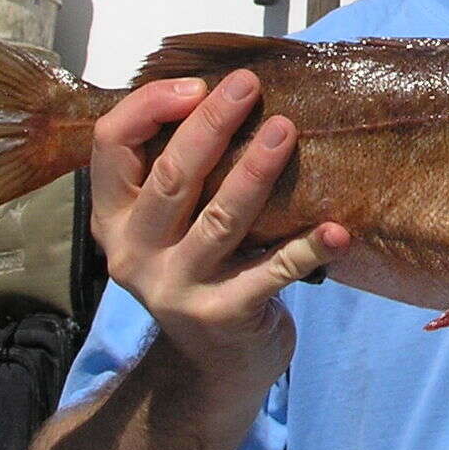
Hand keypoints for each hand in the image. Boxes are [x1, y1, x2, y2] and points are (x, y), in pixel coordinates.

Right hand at [89, 71, 348, 377]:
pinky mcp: (225, 315)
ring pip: (219, 219)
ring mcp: (177, 288)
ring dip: (255, 172)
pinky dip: (309, 248)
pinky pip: (273, 272)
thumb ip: (179, 166)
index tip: (199, 84)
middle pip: (170, 177)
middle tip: (248, 87)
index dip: (150, 107)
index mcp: (114, 217)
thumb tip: (226, 88)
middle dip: (210, 126)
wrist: (214, 365)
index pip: (111, 145)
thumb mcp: (170, 222)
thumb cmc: (203, 267)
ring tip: (285, 130)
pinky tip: (337, 229)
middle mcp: (134, 253)